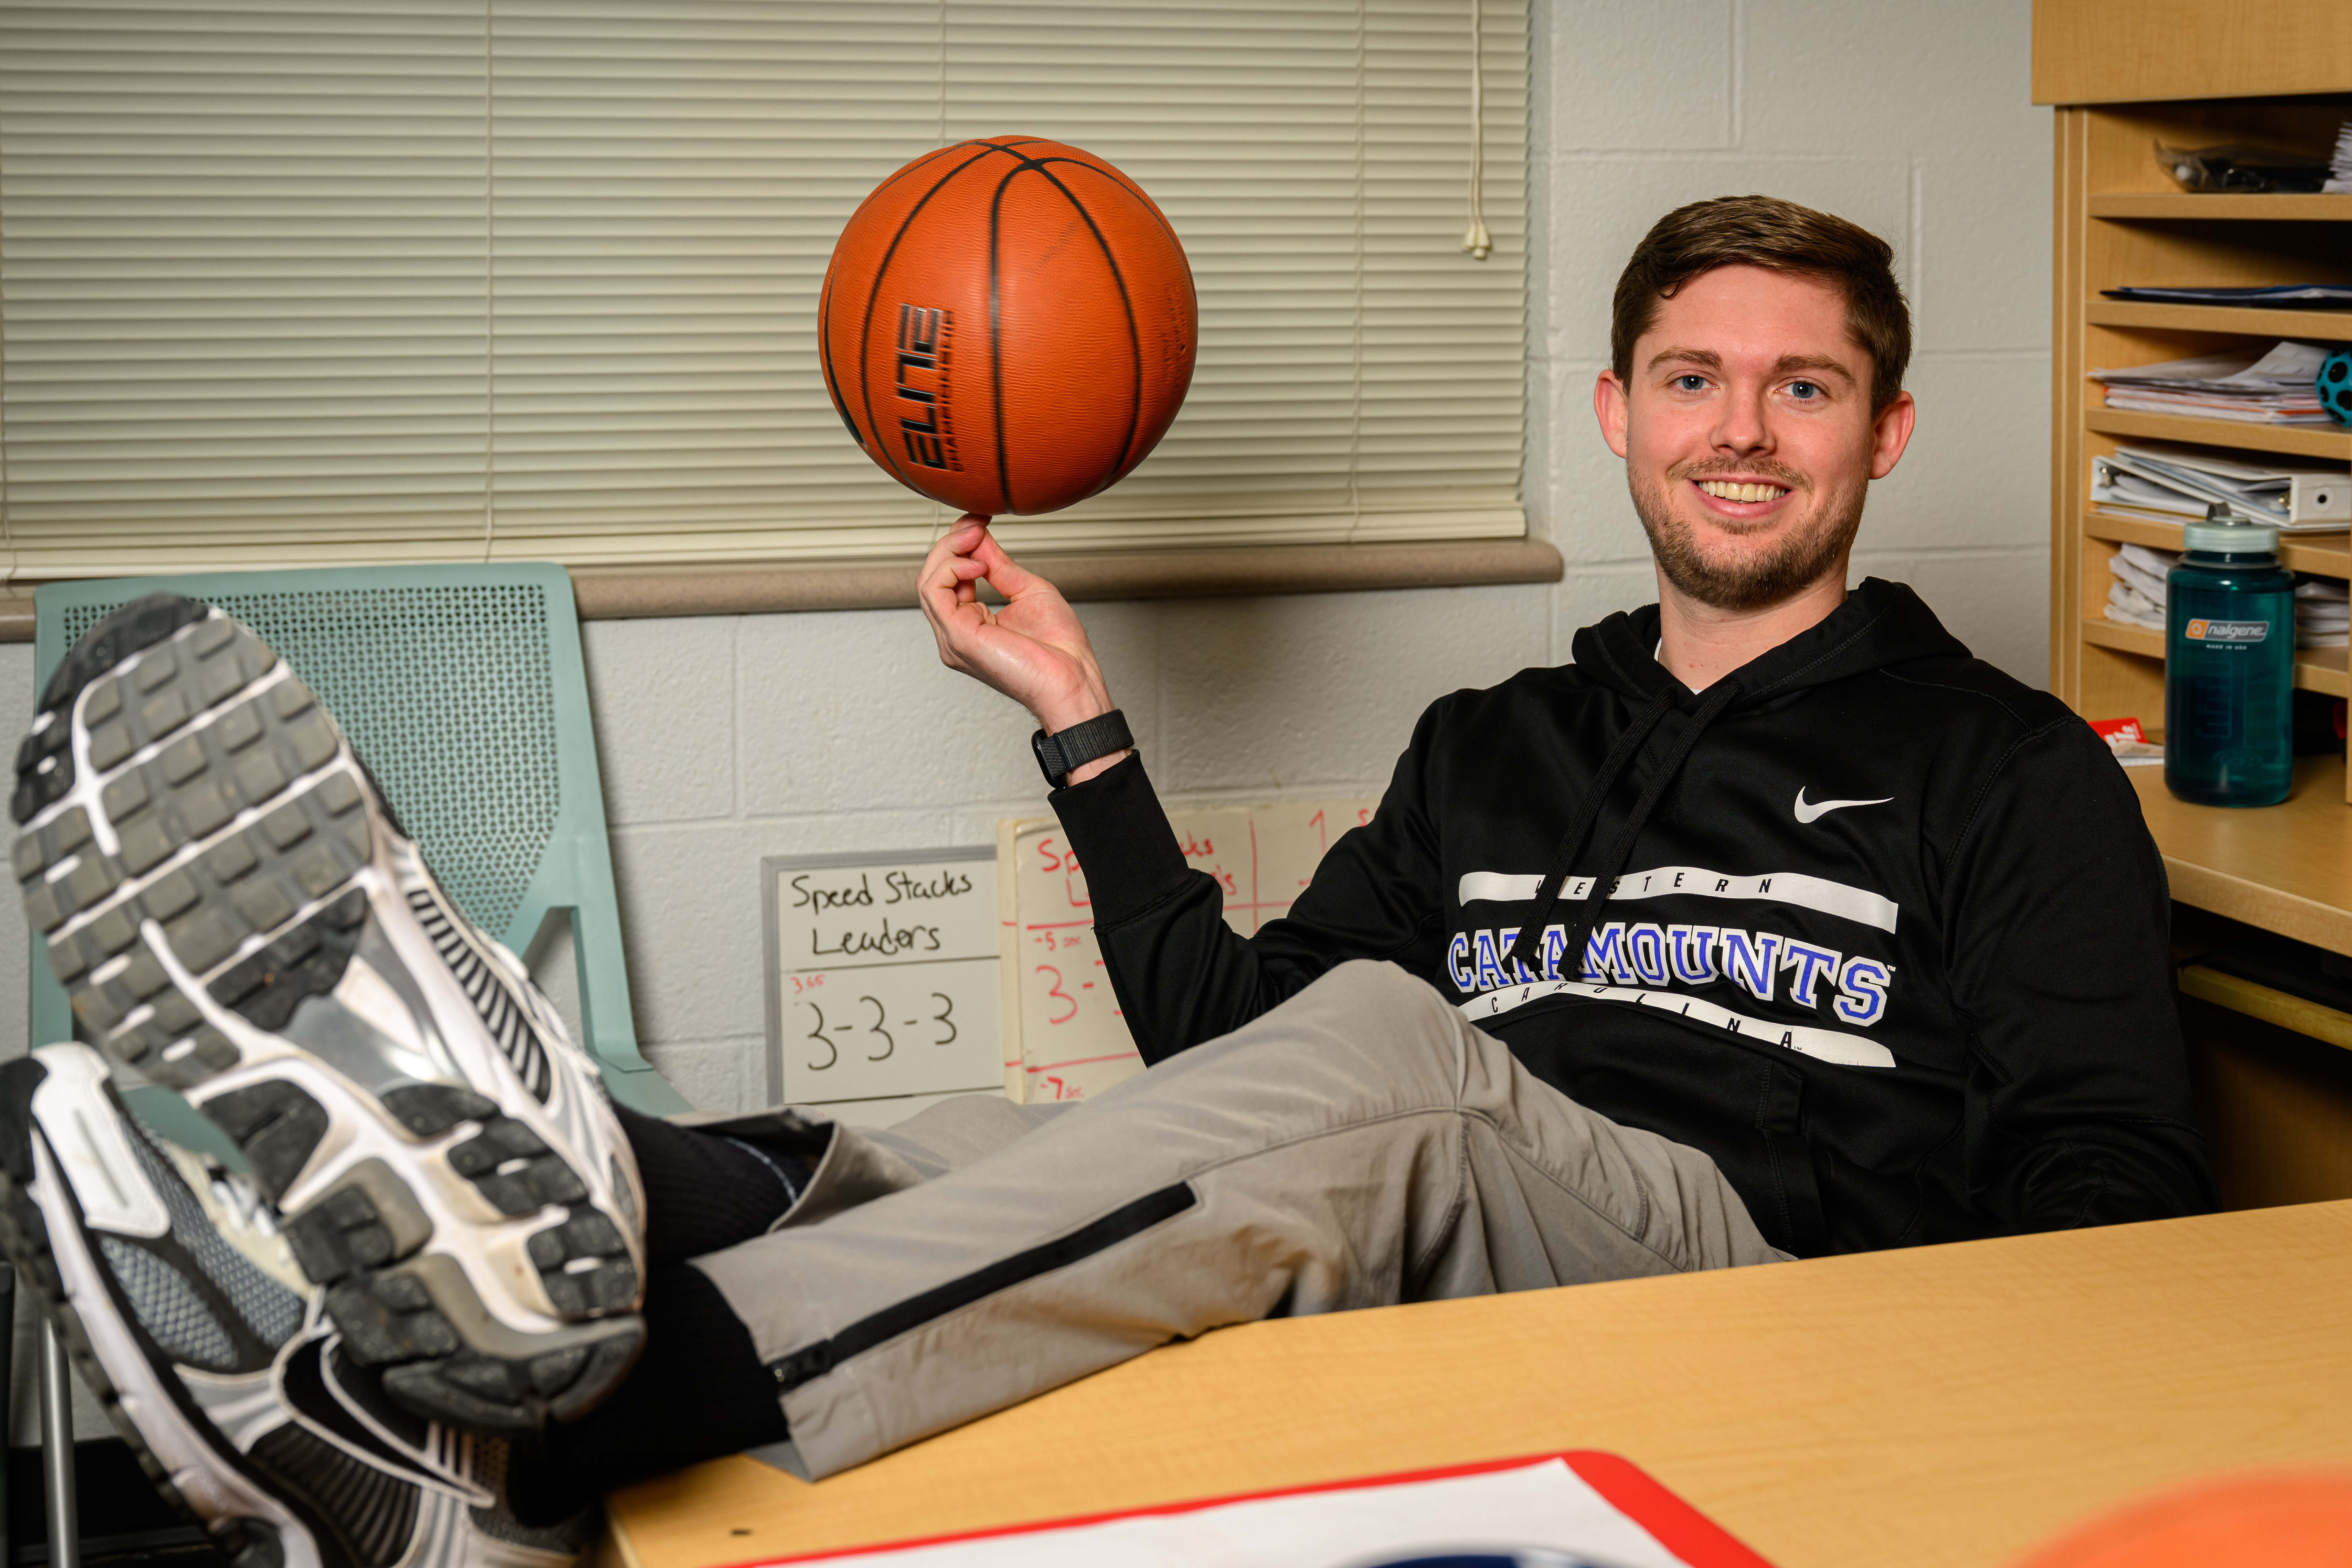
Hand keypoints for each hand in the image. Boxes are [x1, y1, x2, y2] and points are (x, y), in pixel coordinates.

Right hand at [918, 518, 1128, 777]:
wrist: (1073, 680)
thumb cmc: (1059, 649)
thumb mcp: (1026, 590)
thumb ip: (998, 565)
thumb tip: (979, 537)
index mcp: (971, 624)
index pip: (947, 577)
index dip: (959, 543)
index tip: (978, 519)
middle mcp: (956, 633)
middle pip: (932, 577)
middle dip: (951, 543)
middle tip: (975, 523)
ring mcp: (953, 638)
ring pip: (928, 582)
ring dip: (949, 551)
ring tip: (975, 537)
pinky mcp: (957, 638)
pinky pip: (934, 593)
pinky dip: (952, 569)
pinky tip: (978, 564)